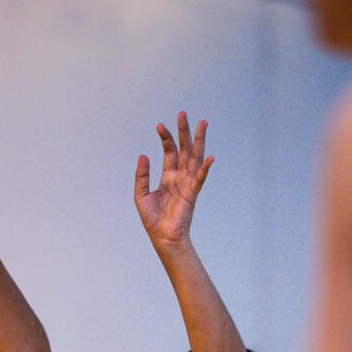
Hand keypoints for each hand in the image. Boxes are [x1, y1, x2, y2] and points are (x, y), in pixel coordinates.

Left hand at [135, 111, 213, 248]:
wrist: (162, 237)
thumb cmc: (153, 219)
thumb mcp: (141, 195)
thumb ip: (142, 175)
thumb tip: (143, 155)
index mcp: (168, 176)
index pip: (169, 152)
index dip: (165, 138)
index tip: (160, 125)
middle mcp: (179, 177)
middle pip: (184, 149)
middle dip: (184, 132)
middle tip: (183, 114)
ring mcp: (187, 184)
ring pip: (195, 158)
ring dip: (199, 141)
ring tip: (203, 123)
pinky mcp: (192, 194)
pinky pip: (200, 179)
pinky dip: (205, 168)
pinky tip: (210, 157)